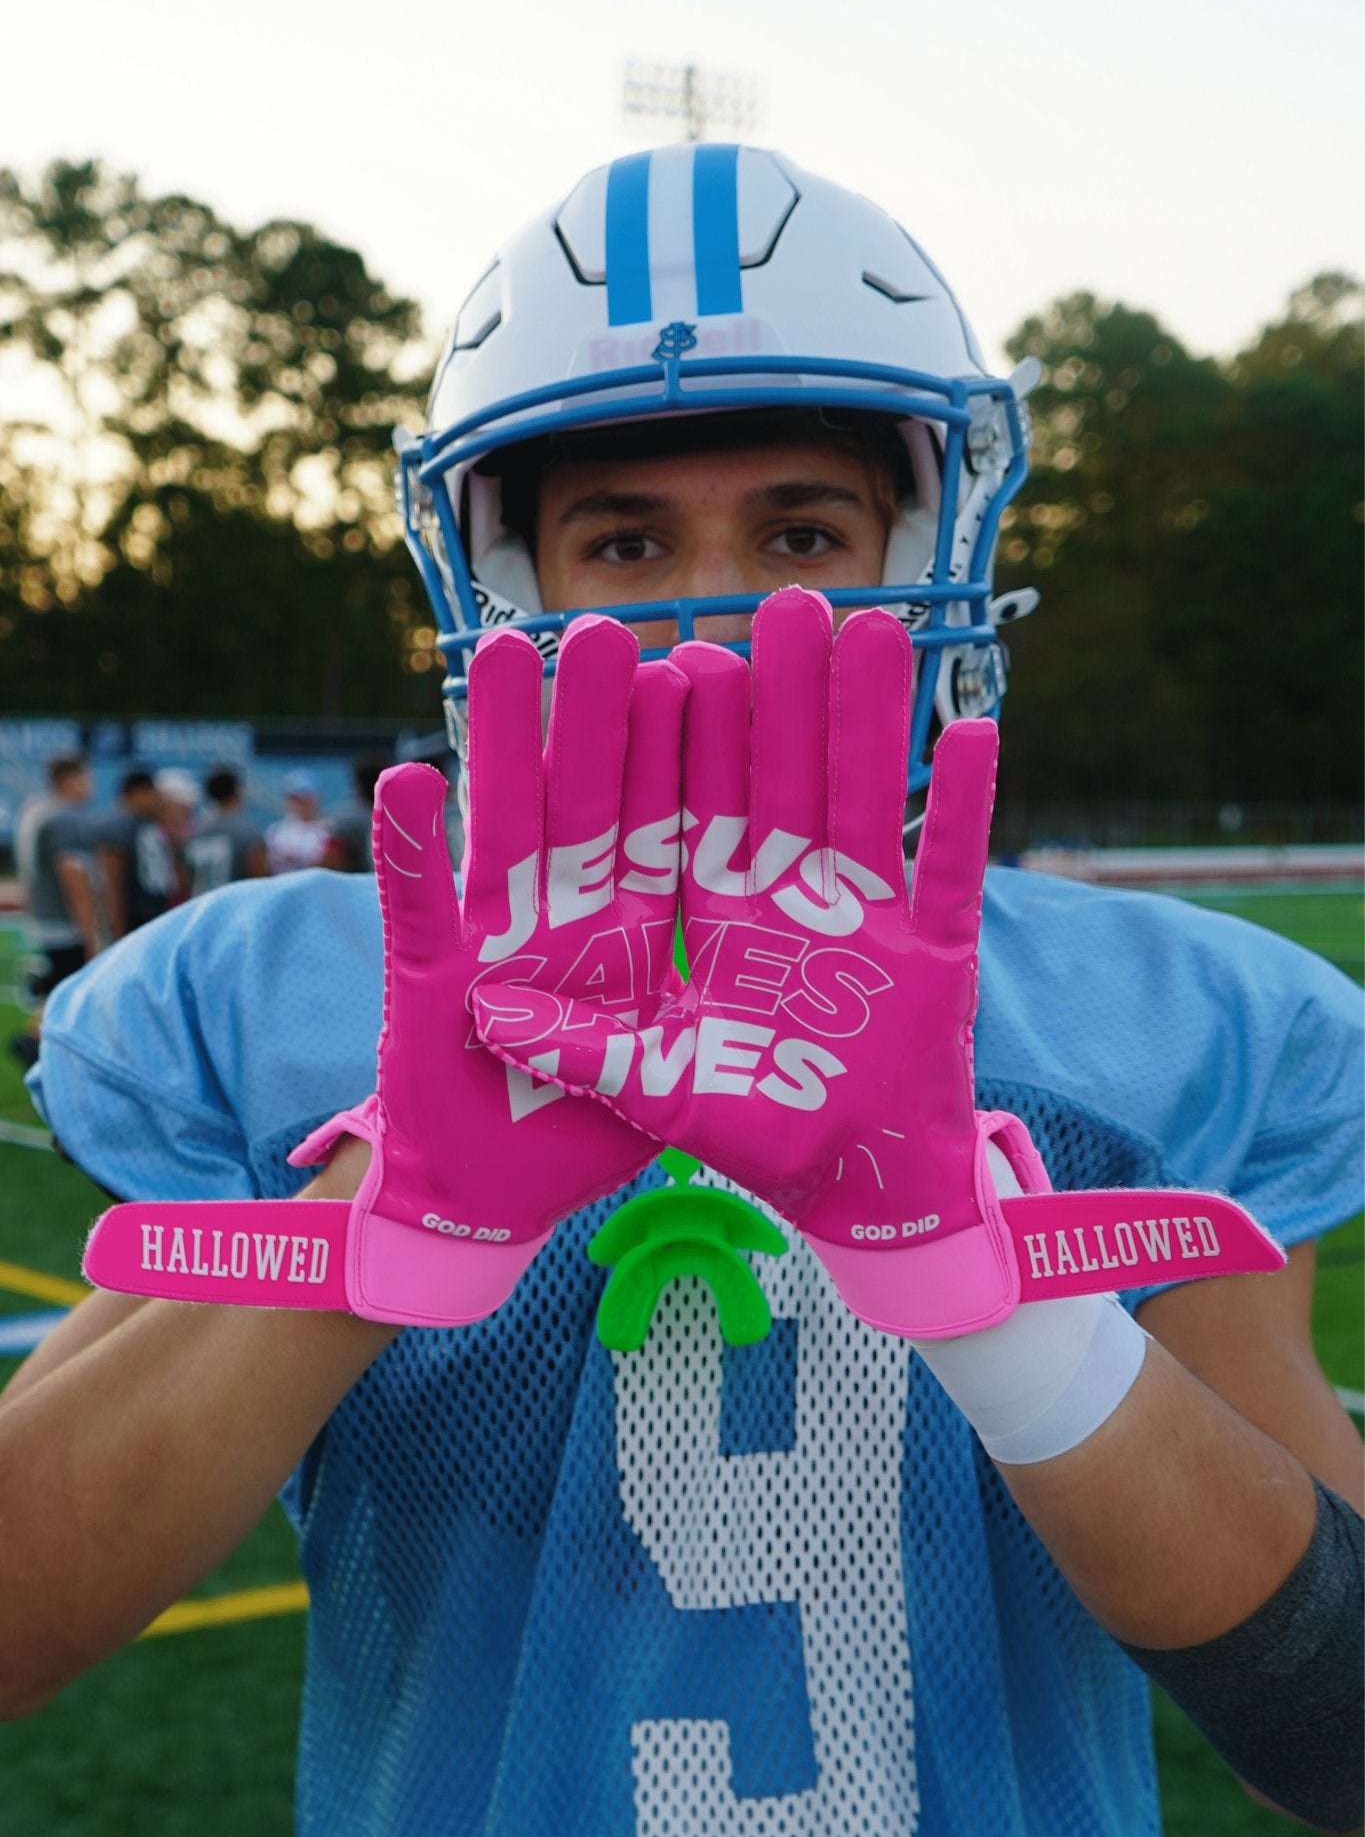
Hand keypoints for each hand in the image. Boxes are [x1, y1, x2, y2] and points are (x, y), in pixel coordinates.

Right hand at [84, 617, 688, 1323]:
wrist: (486, 1213)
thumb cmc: (579, 1143)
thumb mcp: (661, 1081)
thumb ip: (712, 1003)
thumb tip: (764, 940)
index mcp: (633, 935)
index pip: (670, 824)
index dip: (689, 749)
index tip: (706, 661)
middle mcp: (565, 925)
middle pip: (593, 801)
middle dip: (601, 717)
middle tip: (613, 623)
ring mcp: (493, 951)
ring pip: (505, 829)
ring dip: (505, 745)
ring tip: (510, 652)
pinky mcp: (424, 994)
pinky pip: (410, 916)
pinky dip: (403, 857)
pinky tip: (402, 784)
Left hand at [474, 587, 1282, 1337]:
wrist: (856, 1192)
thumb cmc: (754, 1135)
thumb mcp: (648, 1089)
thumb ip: (576, 1047)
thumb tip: (484, 1006)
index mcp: (721, 917)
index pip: (696, 807)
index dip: (686, 733)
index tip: (668, 651)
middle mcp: (795, 900)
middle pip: (786, 778)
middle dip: (785, 694)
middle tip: (782, 601)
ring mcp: (873, 917)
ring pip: (869, 797)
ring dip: (870, 719)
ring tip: (870, 628)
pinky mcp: (939, 952)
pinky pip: (952, 867)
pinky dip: (963, 808)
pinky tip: (967, 732)